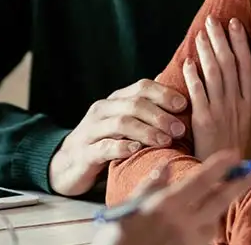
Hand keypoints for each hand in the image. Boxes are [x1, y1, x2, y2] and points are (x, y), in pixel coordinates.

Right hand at [48, 79, 187, 196]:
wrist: (67, 164)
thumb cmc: (103, 142)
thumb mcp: (123, 124)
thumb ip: (144, 112)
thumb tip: (181, 101)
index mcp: (114, 101)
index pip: (141, 87)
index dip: (163, 93)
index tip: (183, 104)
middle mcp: (102, 111)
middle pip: (133, 104)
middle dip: (160, 115)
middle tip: (180, 129)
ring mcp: (91, 131)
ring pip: (120, 123)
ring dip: (147, 131)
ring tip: (166, 141)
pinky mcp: (85, 153)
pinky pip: (104, 147)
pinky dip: (121, 147)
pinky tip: (136, 149)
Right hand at [93, 150, 250, 244]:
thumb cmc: (120, 235)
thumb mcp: (129, 205)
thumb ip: (150, 185)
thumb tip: (165, 166)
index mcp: (168, 205)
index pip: (202, 180)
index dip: (220, 166)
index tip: (233, 154)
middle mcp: (185, 223)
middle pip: (220, 200)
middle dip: (239, 184)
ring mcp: (191, 240)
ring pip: (215, 220)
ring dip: (221, 206)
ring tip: (224, 194)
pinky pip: (207, 236)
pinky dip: (209, 225)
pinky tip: (205, 220)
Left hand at [184, 16, 250, 160]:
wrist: (233, 178)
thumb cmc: (240, 151)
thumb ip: (245, 103)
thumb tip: (239, 80)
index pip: (247, 65)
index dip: (240, 43)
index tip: (235, 23)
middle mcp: (239, 103)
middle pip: (230, 63)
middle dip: (221, 39)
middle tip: (212, 20)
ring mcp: (222, 111)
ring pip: (215, 74)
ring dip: (206, 51)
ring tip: (199, 34)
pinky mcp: (205, 121)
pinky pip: (198, 94)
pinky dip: (193, 77)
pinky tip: (187, 63)